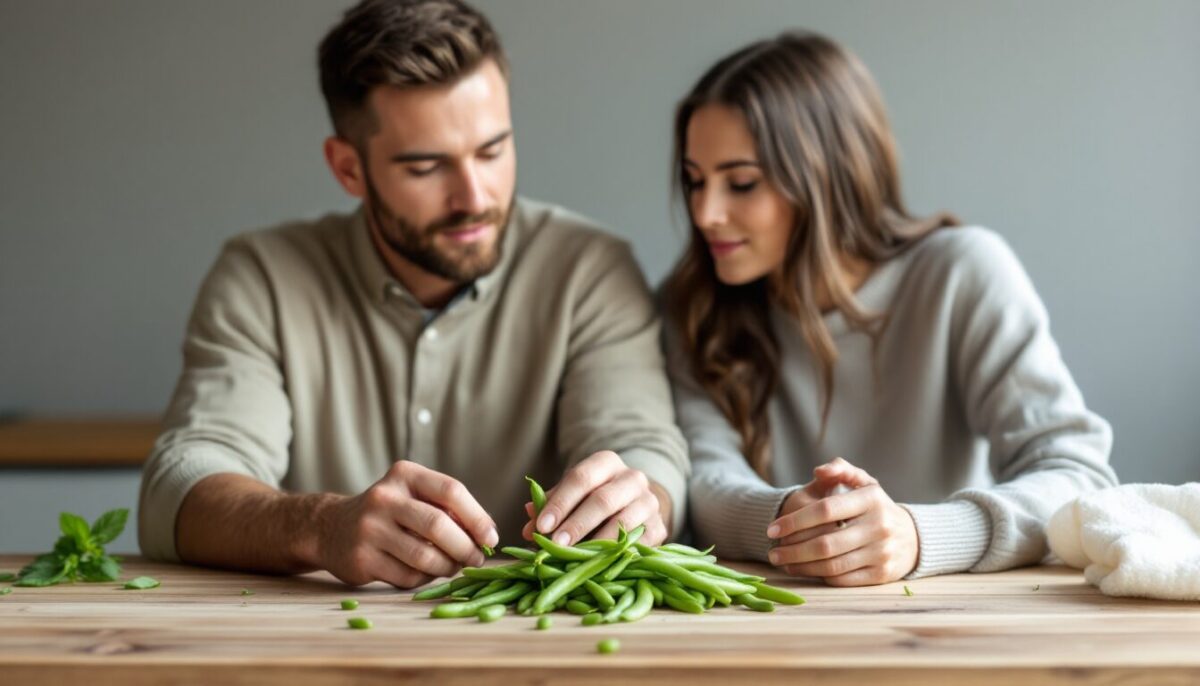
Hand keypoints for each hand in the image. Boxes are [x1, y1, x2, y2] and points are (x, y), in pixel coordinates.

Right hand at [317, 461, 497, 587]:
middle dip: (466, 547)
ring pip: (424, 556)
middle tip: (477, 559)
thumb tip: (487, 535)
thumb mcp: (413, 495)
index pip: (451, 491)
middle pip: (438, 525)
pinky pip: (407, 577)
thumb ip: (446, 508)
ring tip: (454, 566)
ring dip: (448, 567)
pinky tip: (426, 573)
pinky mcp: (361, 559)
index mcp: (404, 474)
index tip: (491, 538)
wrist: (331, 527)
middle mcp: (384, 498)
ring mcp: (370, 529)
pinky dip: (425, 579)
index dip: (477, 517)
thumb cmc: (389, 512)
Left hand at [521, 450, 669, 545]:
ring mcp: (650, 503)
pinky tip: (598, 567)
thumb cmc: (594, 498)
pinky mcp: (659, 528)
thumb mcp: (573, 494)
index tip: (541, 525)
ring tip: (574, 559)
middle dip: (576, 524)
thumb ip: (550, 504)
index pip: (581, 478)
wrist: (637, 504)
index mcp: (607, 463)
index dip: (560, 503)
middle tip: (555, 545)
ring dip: (595, 543)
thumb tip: (529, 520)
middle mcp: (633, 478)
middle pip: (603, 500)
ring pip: (623, 523)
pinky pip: (637, 544)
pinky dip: (616, 557)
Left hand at [767, 458, 917, 585]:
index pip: (825, 510)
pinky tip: (804, 570)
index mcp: (871, 498)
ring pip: (831, 565)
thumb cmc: (876, 506)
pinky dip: (819, 576)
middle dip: (792, 550)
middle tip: (772, 552)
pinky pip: (842, 579)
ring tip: (782, 562)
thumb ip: (841, 469)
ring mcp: (882, 552)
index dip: (795, 520)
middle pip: (825, 543)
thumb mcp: (863, 482)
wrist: (913, 537)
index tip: (772, 529)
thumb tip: (818, 471)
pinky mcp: (882, 574)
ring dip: (801, 566)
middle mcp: (879, 526)